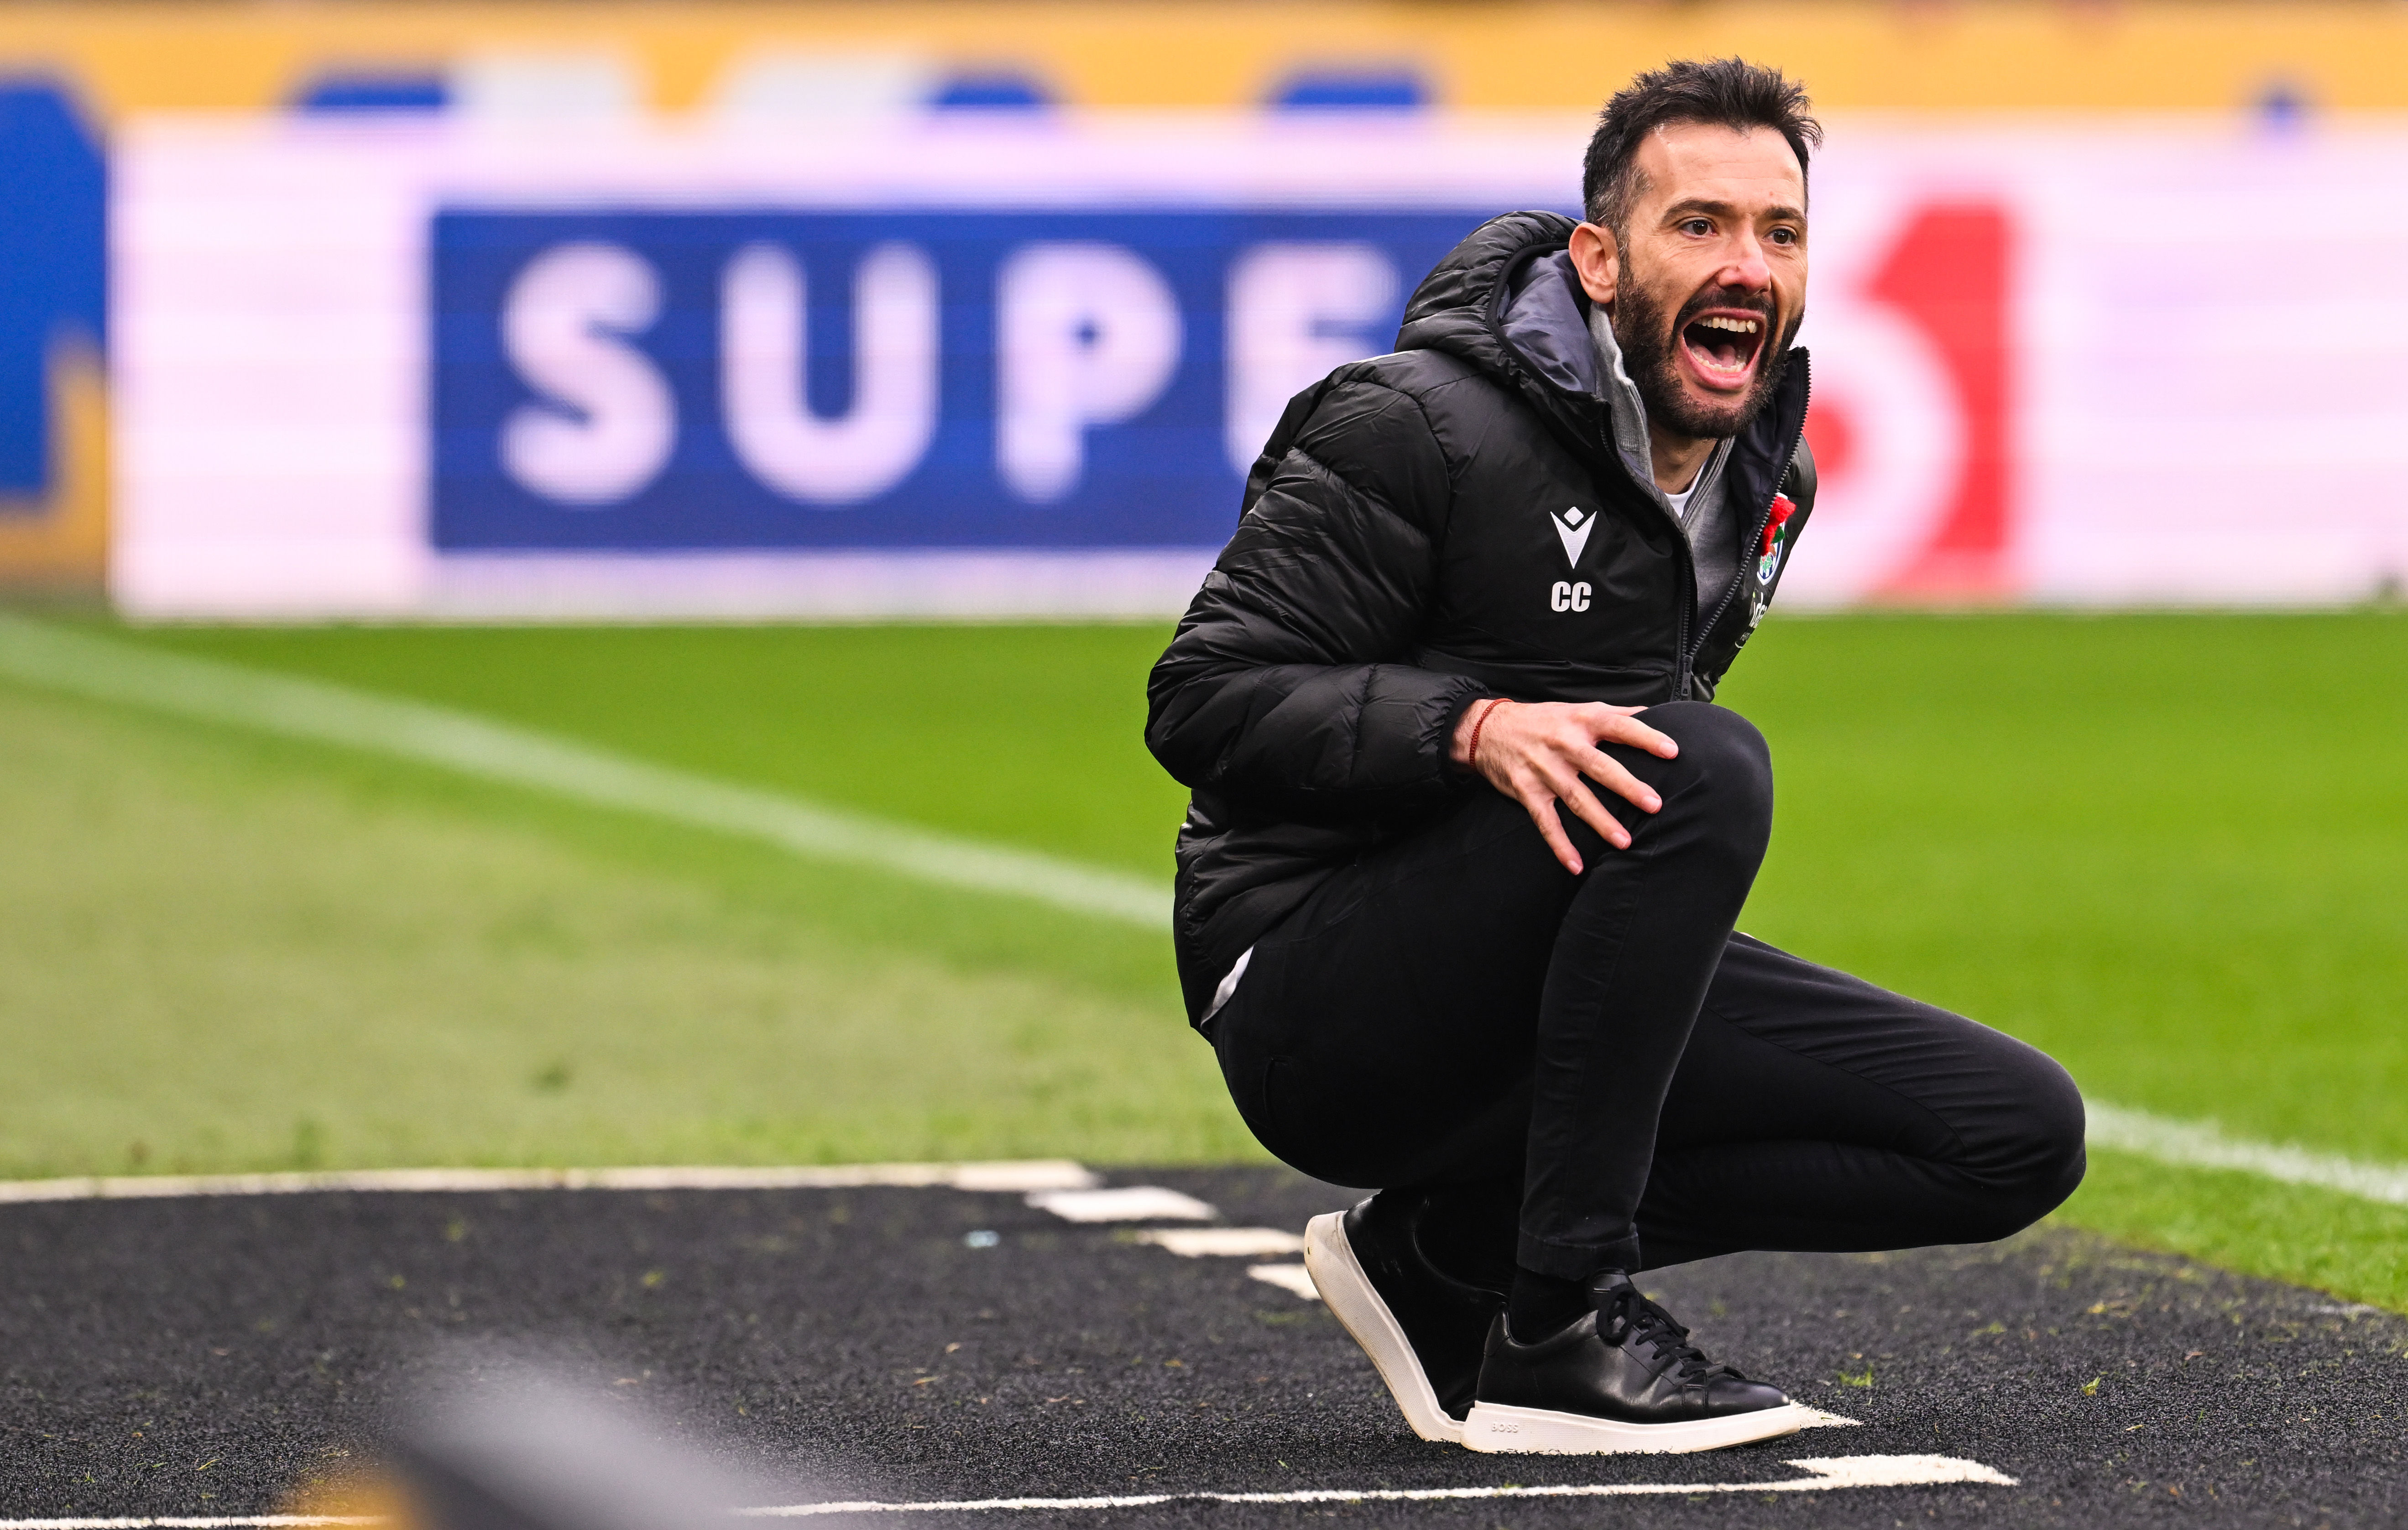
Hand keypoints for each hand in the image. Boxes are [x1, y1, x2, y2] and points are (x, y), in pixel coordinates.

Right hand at [1451, 699, 1677, 873]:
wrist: (1488, 729)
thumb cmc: (1542, 720)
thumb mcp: (1577, 708)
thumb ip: (1615, 713)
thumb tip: (1654, 712)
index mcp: (1581, 720)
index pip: (1619, 726)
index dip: (1646, 737)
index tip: (1672, 751)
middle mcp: (1564, 744)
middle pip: (1600, 767)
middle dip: (1627, 786)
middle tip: (1654, 804)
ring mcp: (1544, 769)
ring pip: (1576, 797)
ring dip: (1600, 821)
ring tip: (1625, 841)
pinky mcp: (1527, 791)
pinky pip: (1546, 822)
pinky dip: (1560, 844)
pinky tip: (1575, 864)